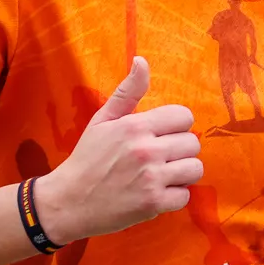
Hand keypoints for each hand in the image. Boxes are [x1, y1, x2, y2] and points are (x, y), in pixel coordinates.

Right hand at [36, 57, 202, 242]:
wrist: (69, 201)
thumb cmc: (87, 158)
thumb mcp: (102, 120)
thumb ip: (127, 92)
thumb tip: (142, 61)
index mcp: (135, 126)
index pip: (184, 116)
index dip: (176, 126)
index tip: (163, 135)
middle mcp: (147, 150)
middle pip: (193, 143)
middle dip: (180, 150)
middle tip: (161, 157)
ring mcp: (152, 179)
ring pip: (194, 168)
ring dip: (182, 173)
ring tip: (163, 175)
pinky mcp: (153, 204)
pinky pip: (185, 196)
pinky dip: (173, 196)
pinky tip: (156, 193)